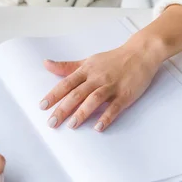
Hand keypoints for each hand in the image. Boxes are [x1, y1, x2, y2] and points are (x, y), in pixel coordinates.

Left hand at [38, 43, 160, 131]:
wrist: (139, 53)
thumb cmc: (112, 59)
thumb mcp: (88, 61)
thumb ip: (67, 66)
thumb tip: (46, 64)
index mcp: (87, 70)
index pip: (67, 83)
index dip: (54, 94)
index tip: (42, 106)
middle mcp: (97, 77)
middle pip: (77, 93)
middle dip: (63, 108)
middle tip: (52, 122)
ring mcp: (112, 85)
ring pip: (94, 99)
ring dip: (82, 112)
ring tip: (72, 125)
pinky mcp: (125, 94)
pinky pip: (115, 106)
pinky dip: (106, 117)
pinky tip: (98, 127)